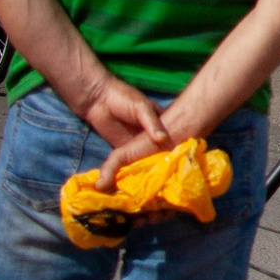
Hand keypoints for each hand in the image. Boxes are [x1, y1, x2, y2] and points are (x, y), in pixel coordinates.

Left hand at [76, 74, 170, 189]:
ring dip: (146, 165)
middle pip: (158, 150)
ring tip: (155, 181)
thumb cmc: (123, 98)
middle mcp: (148, 135)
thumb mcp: (142, 108)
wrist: (97, 99)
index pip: (171, 137)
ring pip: (143, 157)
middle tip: (169, 175)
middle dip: (162, 160)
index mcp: (158, 122)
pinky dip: (130, 168)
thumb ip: (152, 123)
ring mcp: (134, 142)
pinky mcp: (120, 148)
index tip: (182, 160)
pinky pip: (127, 161)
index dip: (175, 147)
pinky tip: (137, 178)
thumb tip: (163, 140)